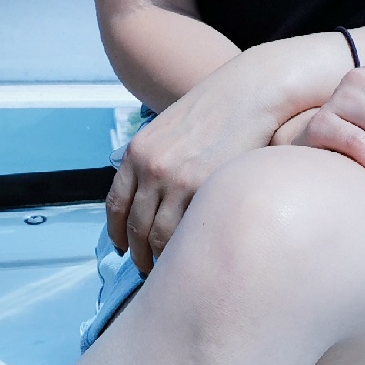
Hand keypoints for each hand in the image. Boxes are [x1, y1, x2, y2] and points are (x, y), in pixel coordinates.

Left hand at [106, 60, 287, 274]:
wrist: (248, 93)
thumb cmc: (215, 111)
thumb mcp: (169, 130)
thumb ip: (154, 159)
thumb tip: (148, 194)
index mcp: (137, 152)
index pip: (116, 204)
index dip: (117, 232)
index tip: (122, 247)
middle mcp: (150, 167)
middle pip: (135, 226)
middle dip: (138, 253)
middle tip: (146, 269)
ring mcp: (176, 180)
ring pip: (158, 235)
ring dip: (159, 258)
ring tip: (168, 271)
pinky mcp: (203, 187)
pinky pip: (185, 230)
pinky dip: (183, 249)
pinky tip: (190, 255)